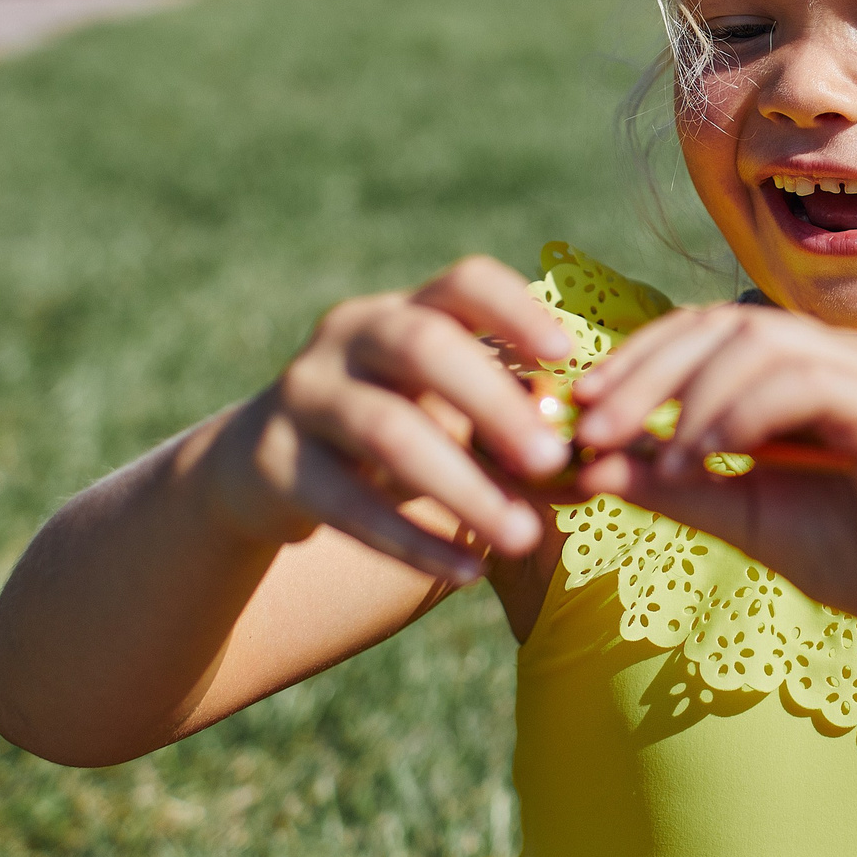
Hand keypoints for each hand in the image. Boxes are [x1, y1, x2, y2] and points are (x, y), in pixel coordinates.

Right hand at [196, 256, 574, 585]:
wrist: (263, 465)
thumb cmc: (391, 429)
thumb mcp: (444, 411)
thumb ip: (512, 428)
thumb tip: (593, 468)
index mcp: (405, 308)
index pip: (463, 283)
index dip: (516, 312)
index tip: (567, 357)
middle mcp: (349, 335)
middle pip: (424, 345)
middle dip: (493, 403)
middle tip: (552, 459)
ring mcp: (306, 393)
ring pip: (387, 430)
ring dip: (462, 486)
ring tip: (522, 536)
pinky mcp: (277, 461)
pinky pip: (349, 504)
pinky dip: (414, 543)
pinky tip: (470, 573)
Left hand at [564, 305, 856, 656]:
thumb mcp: (746, 516)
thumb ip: (675, 486)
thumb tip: (589, 464)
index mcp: (802, 371)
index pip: (706, 331)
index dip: (638, 358)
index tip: (582, 406)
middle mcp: (836, 358)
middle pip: (724, 324)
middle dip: (648, 371)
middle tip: (596, 425)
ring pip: (761, 343)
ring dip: (693, 396)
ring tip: (660, 457)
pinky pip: (806, 384)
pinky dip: (744, 413)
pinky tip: (709, 458)